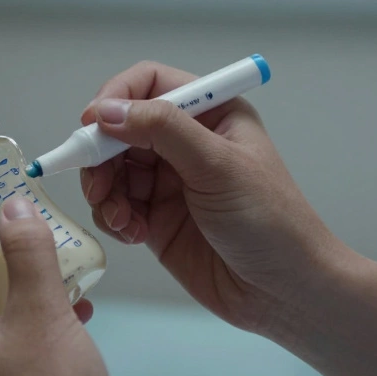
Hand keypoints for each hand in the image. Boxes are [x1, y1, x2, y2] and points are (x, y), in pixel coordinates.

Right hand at [80, 61, 351, 333]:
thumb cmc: (268, 220)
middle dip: (102, 155)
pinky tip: (135, 234)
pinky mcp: (156, 218)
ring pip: (111, 169)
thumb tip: (106, 111)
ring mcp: (168, 181)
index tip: (92, 126)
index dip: (116, 98)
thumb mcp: (218, 165)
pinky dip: (114, 217)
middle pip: (120, 128)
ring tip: (122, 219)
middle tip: (99, 186)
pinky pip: (116, 205)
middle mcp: (185, 141)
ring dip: (105, 192)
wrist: (284, 291)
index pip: (149, 84)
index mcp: (210, 113)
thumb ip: (162, 130)